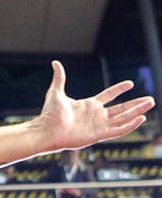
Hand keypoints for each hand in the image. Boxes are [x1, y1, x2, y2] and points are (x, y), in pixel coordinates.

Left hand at [37, 60, 152, 149]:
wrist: (47, 130)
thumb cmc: (50, 114)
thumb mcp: (56, 92)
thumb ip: (59, 78)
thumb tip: (55, 62)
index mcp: (89, 105)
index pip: (109, 95)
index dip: (119, 89)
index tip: (130, 83)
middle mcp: (96, 115)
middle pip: (121, 108)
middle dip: (136, 103)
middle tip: (151, 99)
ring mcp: (99, 125)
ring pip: (123, 117)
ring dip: (137, 111)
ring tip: (150, 104)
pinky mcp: (99, 135)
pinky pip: (118, 130)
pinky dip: (130, 125)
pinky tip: (141, 118)